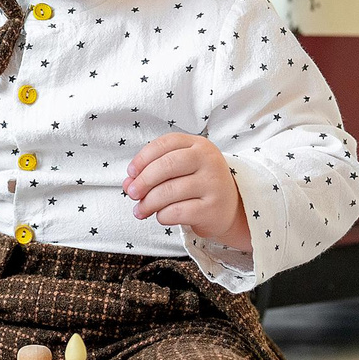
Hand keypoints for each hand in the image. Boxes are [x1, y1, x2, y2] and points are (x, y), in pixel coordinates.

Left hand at [124, 132, 250, 254]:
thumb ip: (154, 172)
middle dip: (143, 181)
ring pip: (169, 191)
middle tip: (132, 193)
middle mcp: (209, 160)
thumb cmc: (198, 185)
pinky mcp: (212, 209)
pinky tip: (161, 216)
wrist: (231, 208)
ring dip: (148, 203)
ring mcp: (213, 184)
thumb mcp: (180, 171)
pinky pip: (177, 212)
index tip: (131, 173)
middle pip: (166, 165)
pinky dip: (162, 216)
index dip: (143, 158)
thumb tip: (128, 184)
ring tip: (140, 210)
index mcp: (199, 145)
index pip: (165, 143)